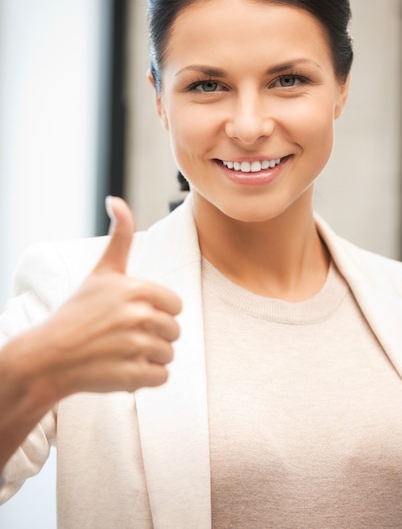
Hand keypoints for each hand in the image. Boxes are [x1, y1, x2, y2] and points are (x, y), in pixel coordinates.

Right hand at [14, 197, 181, 402]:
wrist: (48, 356)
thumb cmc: (77, 312)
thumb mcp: (101, 271)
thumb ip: (119, 236)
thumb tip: (116, 199)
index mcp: (136, 289)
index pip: (176, 305)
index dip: (158, 312)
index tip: (133, 315)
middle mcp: (138, 316)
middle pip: (174, 331)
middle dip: (154, 336)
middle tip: (124, 336)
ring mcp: (135, 347)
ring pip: (169, 355)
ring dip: (150, 357)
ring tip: (122, 352)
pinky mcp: (132, 376)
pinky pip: (162, 377)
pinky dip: (146, 378)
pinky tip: (122, 369)